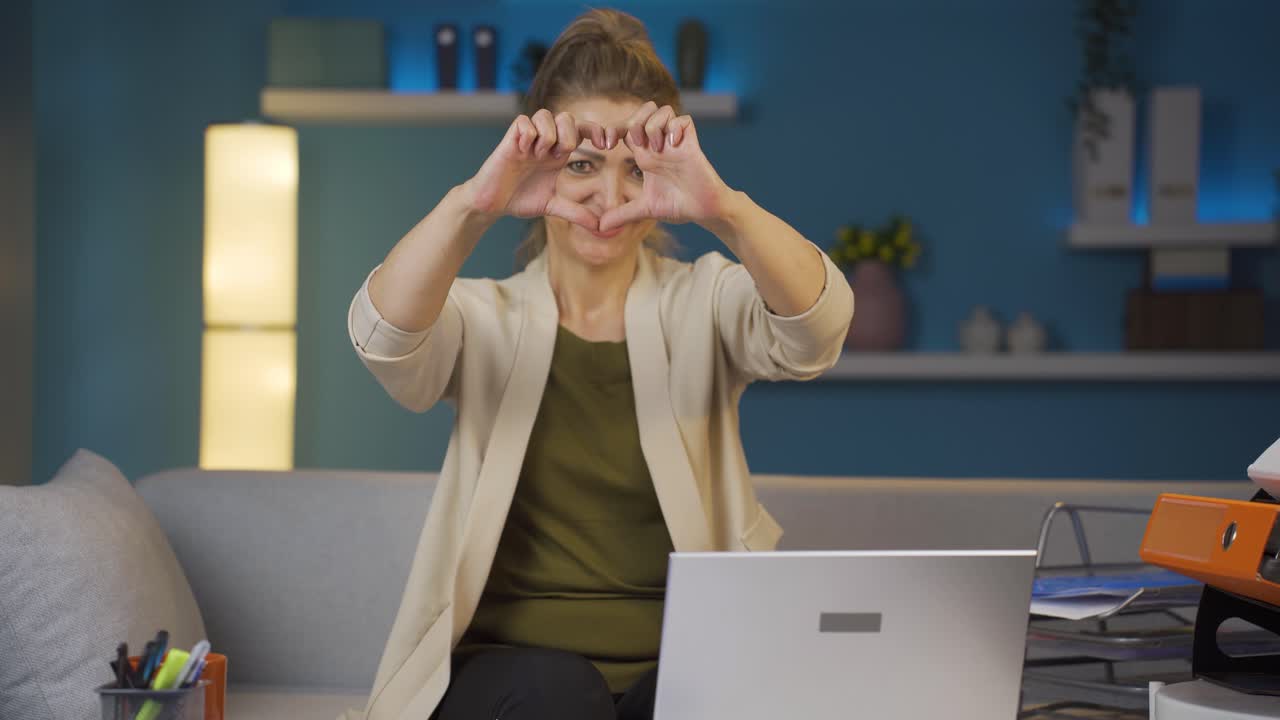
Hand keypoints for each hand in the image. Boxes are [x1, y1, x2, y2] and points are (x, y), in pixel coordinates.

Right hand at [464, 109, 609, 229]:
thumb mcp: (553, 206)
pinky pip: (524, 122)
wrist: (492, 204)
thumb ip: (576, 212)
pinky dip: (527, 136)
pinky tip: (522, 152)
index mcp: (558, 153)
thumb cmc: (520, 199)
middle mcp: (545, 141)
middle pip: (567, 117)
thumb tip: (600, 226)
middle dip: (569, 134)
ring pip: (545, 115)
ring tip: (537, 155)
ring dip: (547, 136)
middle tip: (559, 156)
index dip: (597, 131)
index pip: (582, 130)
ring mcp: (527, 138)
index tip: (605, 146)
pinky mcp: (510, 139)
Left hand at [598, 101, 733, 232]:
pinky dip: (675, 129)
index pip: (626, 128)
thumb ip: (623, 214)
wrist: (703, 211)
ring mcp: (676, 142)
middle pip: (644, 110)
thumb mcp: (644, 209)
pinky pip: (684, 120)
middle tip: (636, 144)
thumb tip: (601, 228)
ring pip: (663, 111)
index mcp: (645, 154)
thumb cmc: (678, 206)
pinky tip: (673, 146)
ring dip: (654, 126)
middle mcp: (659, 144)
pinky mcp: (692, 144)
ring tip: (657, 148)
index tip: (606, 145)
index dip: (613, 129)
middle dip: (634, 121)